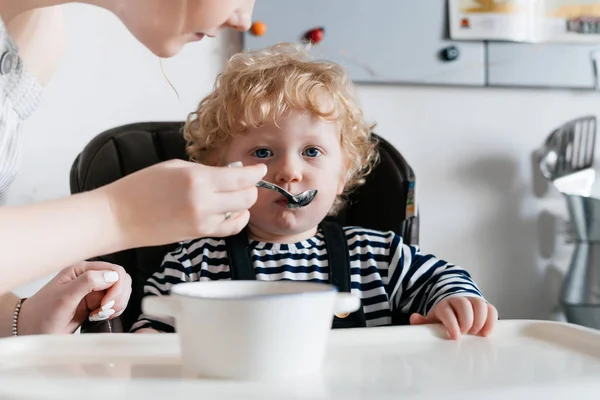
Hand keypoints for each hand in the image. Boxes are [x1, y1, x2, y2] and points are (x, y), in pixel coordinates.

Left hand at [17, 261, 130, 334]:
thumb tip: (112, 276)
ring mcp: (94, 292)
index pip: (115, 270)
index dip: (117, 287)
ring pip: (121, 293)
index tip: (107, 304)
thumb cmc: (42, 313)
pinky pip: (115, 305)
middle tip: (104, 311)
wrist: (32, 331)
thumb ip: (88, 282)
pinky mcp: (96, 305)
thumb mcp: (64, 297)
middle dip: (118, 297)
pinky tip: (98, 317)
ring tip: (99, 315)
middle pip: (122, 281)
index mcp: (83, 270)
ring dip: (116, 306)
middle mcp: (91, 278)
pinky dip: (113, 312)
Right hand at [102, 160, 266, 248]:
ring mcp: (202, 221)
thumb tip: (230, 173)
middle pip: (247, 197)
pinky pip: (229, 228)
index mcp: (197, 179)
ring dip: (243, 204)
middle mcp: (203, 202)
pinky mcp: (198, 234)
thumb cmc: (141, 187)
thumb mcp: (175, 167)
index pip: (241, 178)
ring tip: (234, 195)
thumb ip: (206, 170)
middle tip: (246, 181)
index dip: (255, 172)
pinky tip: (230, 212)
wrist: (118, 216)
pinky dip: (235, 219)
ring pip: (241, 214)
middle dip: (251, 188)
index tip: (260, 168)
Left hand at [409, 296, 497, 339]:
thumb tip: (414, 318)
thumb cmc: (444, 316)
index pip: (447, 311)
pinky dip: (491, 321)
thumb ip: (423, 321)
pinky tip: (485, 332)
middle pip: (464, 306)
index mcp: (443, 304)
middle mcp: (458, 299)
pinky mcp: (484, 305)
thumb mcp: (432, 319)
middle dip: (466, 321)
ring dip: (479, 321)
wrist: (454, 302)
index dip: (452, 324)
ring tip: (475, 333)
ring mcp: (472, 300)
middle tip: (465, 333)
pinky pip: (491, 309)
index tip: (455, 336)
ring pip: (479, 305)